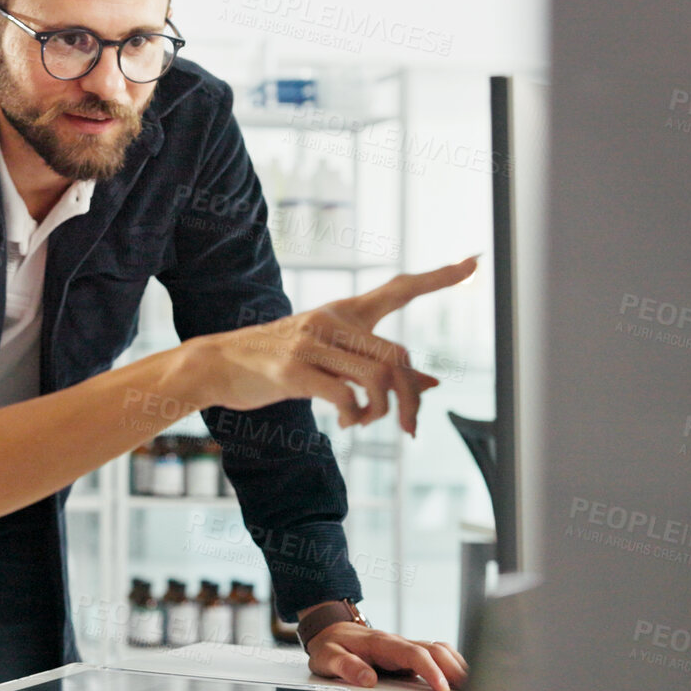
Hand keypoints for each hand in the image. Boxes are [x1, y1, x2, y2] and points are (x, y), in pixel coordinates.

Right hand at [195, 255, 477, 433]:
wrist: (218, 363)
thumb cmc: (278, 361)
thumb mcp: (329, 357)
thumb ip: (374, 366)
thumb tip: (429, 385)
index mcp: (343, 313)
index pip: (398, 289)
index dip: (438, 278)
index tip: (473, 263)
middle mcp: (331, 321)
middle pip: (397, 356)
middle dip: (412, 400)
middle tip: (409, 427)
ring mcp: (310, 344)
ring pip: (377, 377)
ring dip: (383, 412)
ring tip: (365, 422)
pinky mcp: (293, 371)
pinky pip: (344, 396)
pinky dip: (354, 416)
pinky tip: (345, 421)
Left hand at [305, 619, 468, 690]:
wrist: (329, 630)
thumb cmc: (331, 645)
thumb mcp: (328, 657)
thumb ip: (345, 666)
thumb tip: (368, 679)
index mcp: (381, 643)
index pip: (413, 653)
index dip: (430, 670)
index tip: (442, 689)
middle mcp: (398, 643)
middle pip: (435, 650)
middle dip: (454, 670)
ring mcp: (406, 647)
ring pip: (440, 650)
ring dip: (458, 666)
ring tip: (474, 688)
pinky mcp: (410, 654)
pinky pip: (437, 654)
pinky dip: (453, 664)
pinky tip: (463, 678)